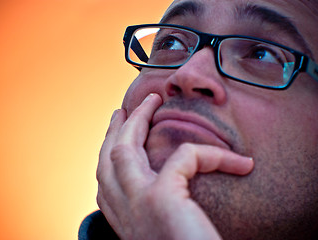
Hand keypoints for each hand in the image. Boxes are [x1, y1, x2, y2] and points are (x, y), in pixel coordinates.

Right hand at [96, 93, 253, 239]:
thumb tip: (167, 189)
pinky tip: (237, 161)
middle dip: (113, 131)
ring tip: (150, 101)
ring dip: (136, 122)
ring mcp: (137, 203)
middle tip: (123, 109)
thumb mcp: (160, 231)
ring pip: (123, 149)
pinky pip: (185, 157)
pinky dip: (210, 154)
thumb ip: (152, 212)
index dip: (105, 154)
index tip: (114, 135)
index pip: (103, 180)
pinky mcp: (161, 199)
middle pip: (107, 158)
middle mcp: (122, 211)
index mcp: (122, 220)